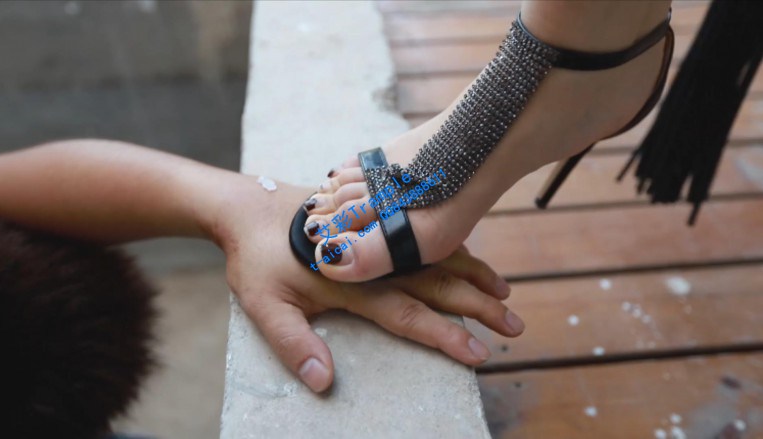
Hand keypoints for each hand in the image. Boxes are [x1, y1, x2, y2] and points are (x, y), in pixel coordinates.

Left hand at [208, 178, 524, 391]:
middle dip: (476, 307)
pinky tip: (471, 259)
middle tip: (513, 326)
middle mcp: (375, 259)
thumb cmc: (255, 259)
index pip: (408, 314)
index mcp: (354, 283)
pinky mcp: (375, 224)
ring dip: (473, 276)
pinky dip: (453, 250)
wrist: (248, 206)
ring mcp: (378, 239)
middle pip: (436, 284)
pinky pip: (422, 239)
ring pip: (437, 259)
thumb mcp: (263, 307)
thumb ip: (293, 344)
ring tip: (505, 294)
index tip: (480, 352)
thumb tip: (325, 381)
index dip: (444, 335)